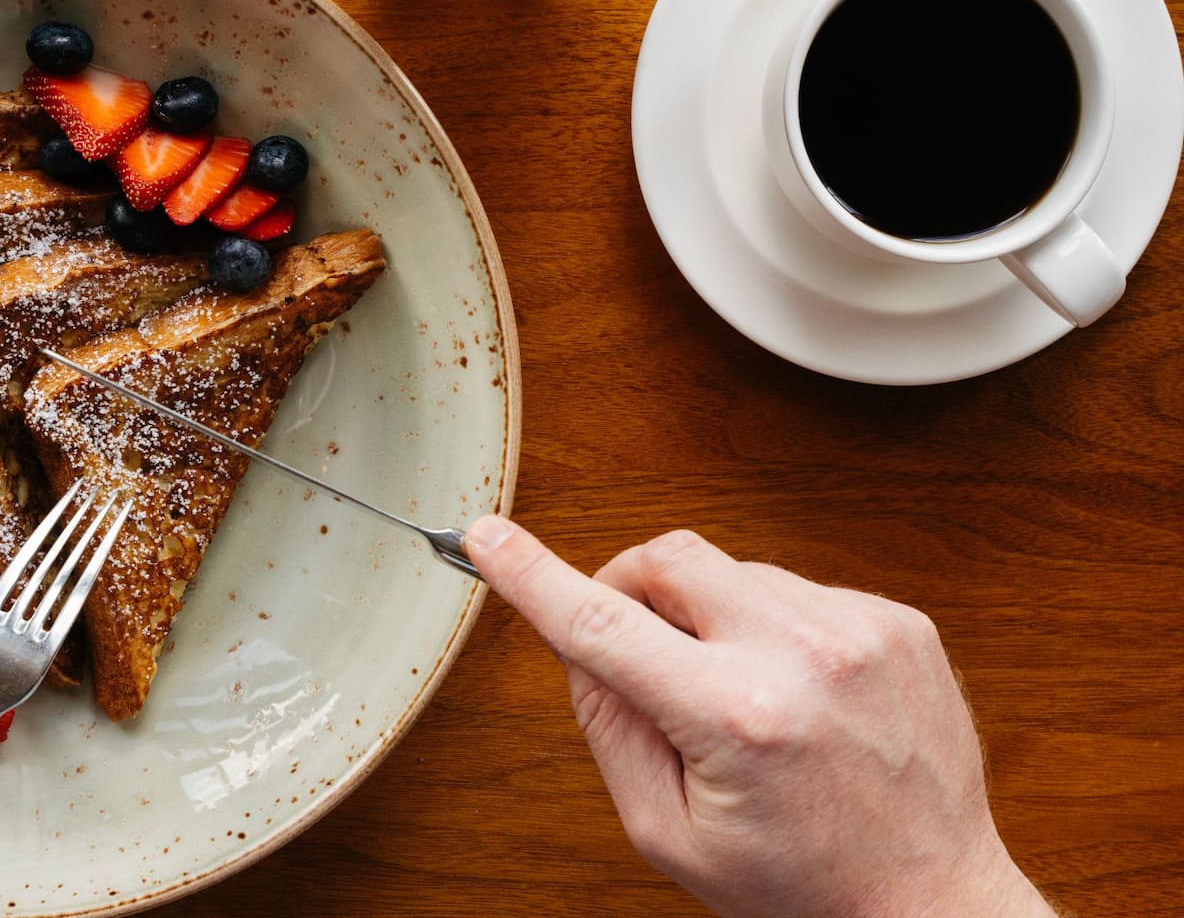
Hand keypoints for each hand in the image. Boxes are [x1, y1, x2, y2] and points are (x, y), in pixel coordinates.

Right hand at [465, 517, 1053, 917]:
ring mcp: (859, 631)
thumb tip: (579, 642)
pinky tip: (793, 693)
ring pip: (733, 571)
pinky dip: (771, 627)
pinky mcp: (897, 622)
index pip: (602, 623)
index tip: (488, 538)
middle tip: (632, 643)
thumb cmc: (801, 884)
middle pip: (669, 558)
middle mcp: (803, 657)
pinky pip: (796, 588)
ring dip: (710, 617)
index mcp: (737, 718)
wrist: (931, 900)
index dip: (531, 575)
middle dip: (629, 585)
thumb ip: (611, 727)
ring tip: (740, 699)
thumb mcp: (668, 833)